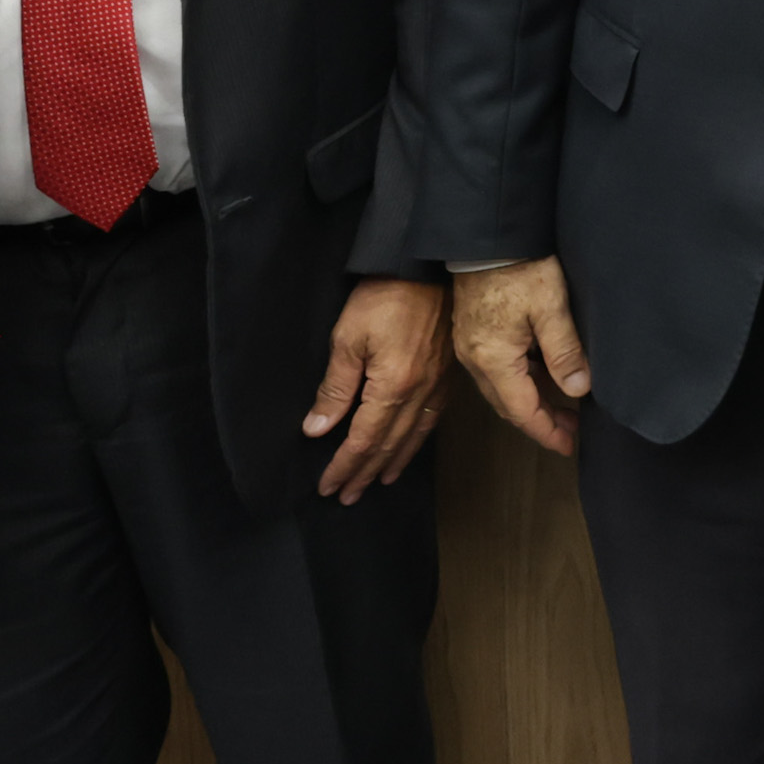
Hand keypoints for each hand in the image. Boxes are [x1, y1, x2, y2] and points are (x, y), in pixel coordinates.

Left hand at [305, 277, 448, 501]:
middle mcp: (419, 393)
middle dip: (365, 473)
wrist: (428, 267)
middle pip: (389, 445)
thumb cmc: (384, 297)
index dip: (345, 465)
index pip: (364, 439)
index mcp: (393, 387)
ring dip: (393, 463)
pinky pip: (431, 419)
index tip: (328, 486)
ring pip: (413, 436)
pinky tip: (409, 445)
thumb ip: (335, 387)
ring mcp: (437, 385)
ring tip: (378, 481)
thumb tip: (318, 429)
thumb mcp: (348, 338)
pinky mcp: (446, 374)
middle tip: (347, 496)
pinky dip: (417, 441)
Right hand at [451, 257, 591, 457]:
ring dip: (529, 402)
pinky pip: (495, 370)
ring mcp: (469, 346)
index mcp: (492, 358)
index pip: (521, 410)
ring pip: (500, 389)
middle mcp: (474, 359)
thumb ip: (565, 351)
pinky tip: (541, 377)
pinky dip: (519, 382)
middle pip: (507, 405)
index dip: (546, 431)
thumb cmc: (520, 266)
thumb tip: (579, 390)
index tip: (568, 445)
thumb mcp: (551, 307)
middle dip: (539, 421)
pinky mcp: (471, 332)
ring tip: (562, 408)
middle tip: (571, 431)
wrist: (487, 235)